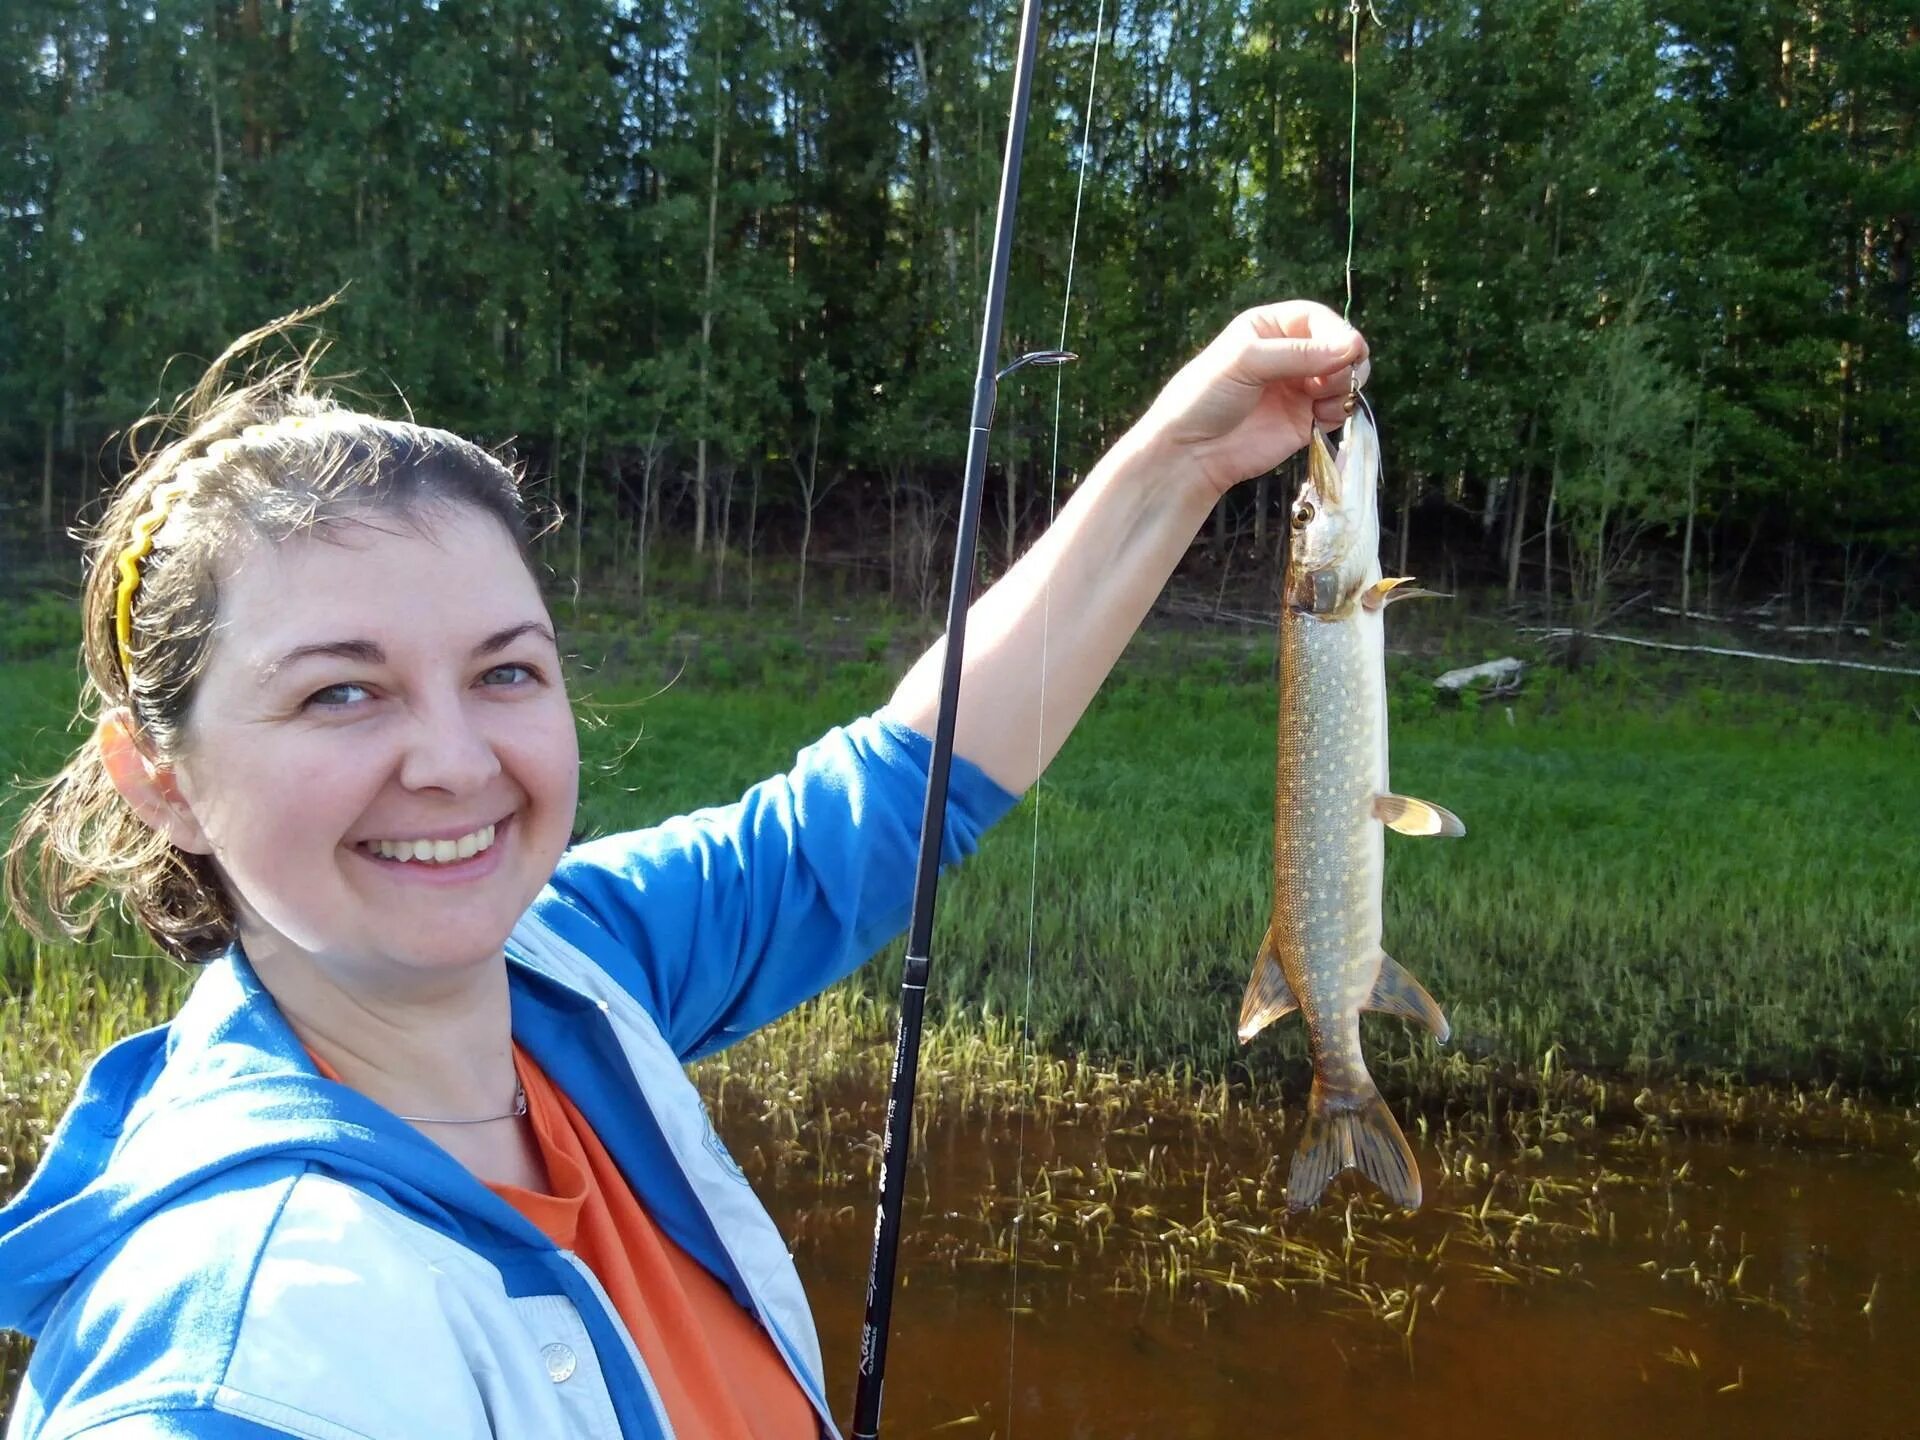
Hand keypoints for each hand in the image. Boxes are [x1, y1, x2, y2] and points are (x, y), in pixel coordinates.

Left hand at [1129, 301, 1370, 498]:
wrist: (1190, 453)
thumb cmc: (1205, 397)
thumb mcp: (1246, 361)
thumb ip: (1298, 353)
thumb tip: (1352, 347)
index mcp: (1270, 327)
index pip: (1318, 319)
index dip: (1338, 332)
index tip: (1349, 351)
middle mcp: (1289, 354)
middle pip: (1339, 347)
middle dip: (1345, 362)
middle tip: (1330, 382)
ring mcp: (1299, 388)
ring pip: (1345, 377)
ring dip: (1345, 387)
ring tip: (1323, 402)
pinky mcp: (1305, 420)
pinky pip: (1339, 408)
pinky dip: (1340, 411)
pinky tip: (1321, 418)